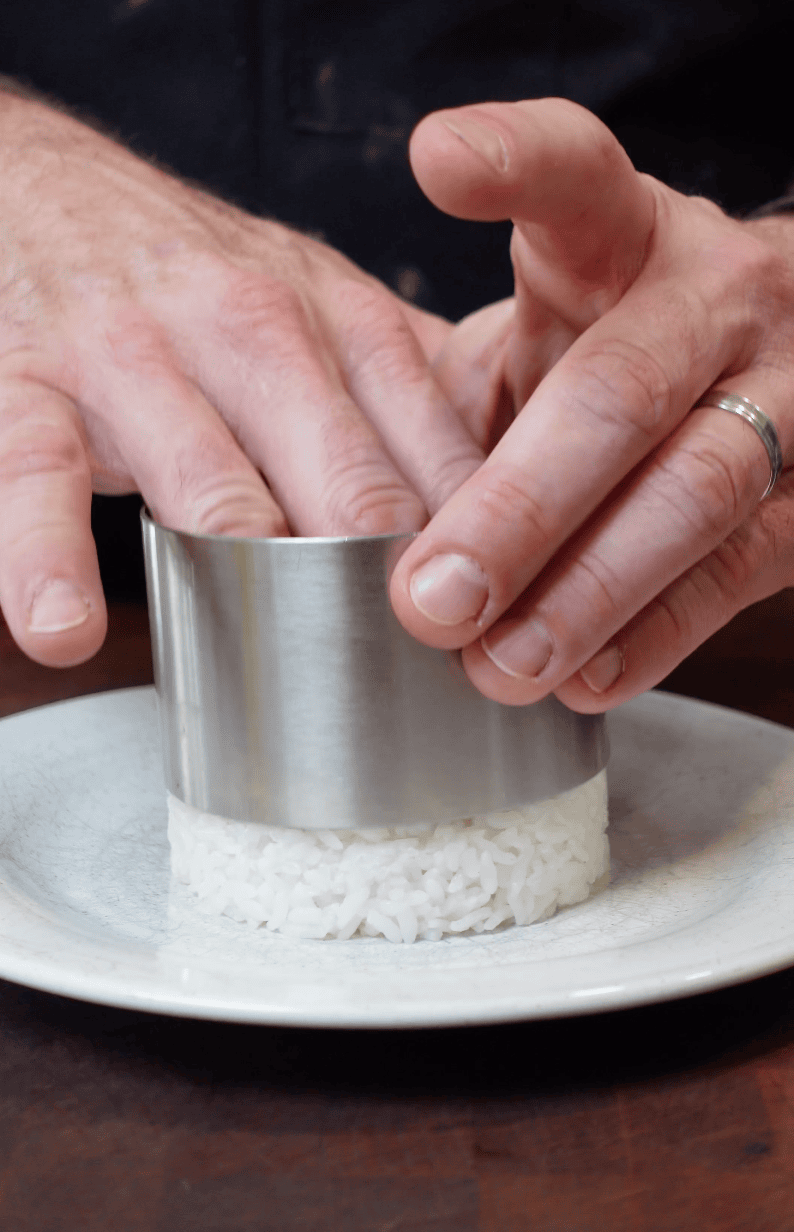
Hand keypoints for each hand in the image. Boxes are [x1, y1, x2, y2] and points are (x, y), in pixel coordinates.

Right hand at [0, 90, 485, 666]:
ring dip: (247, 567)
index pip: (441, 459)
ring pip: (211, 480)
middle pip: (347, 480)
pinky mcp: (31, 382)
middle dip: (388, 576)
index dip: (482, 560)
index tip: (497, 641)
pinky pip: (40, 475)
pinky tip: (64, 625)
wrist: (52, 192)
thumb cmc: (207, 283)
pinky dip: (47, 555)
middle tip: (416, 661)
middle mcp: (256, 332)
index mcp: (349, 327)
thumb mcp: (328, 310)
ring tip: (271, 655)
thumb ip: (414, 394)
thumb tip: (512, 498)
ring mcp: (140, 354)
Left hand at [390, 97, 793, 710]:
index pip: (577, 178)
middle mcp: (716, 299)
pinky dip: (655, 634)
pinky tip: (584, 677)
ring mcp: (784, 392)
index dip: (515, 162)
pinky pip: (737, 574)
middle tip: (433, 597)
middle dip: (519, 509)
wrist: (766, 367)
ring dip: (588, 592)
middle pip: (619, 394)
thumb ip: (461, 394)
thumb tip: (350, 506)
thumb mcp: (542, 333)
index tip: (441, 163)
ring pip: (694, 492)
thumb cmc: (610, 353)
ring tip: (501, 662)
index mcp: (626, 238)